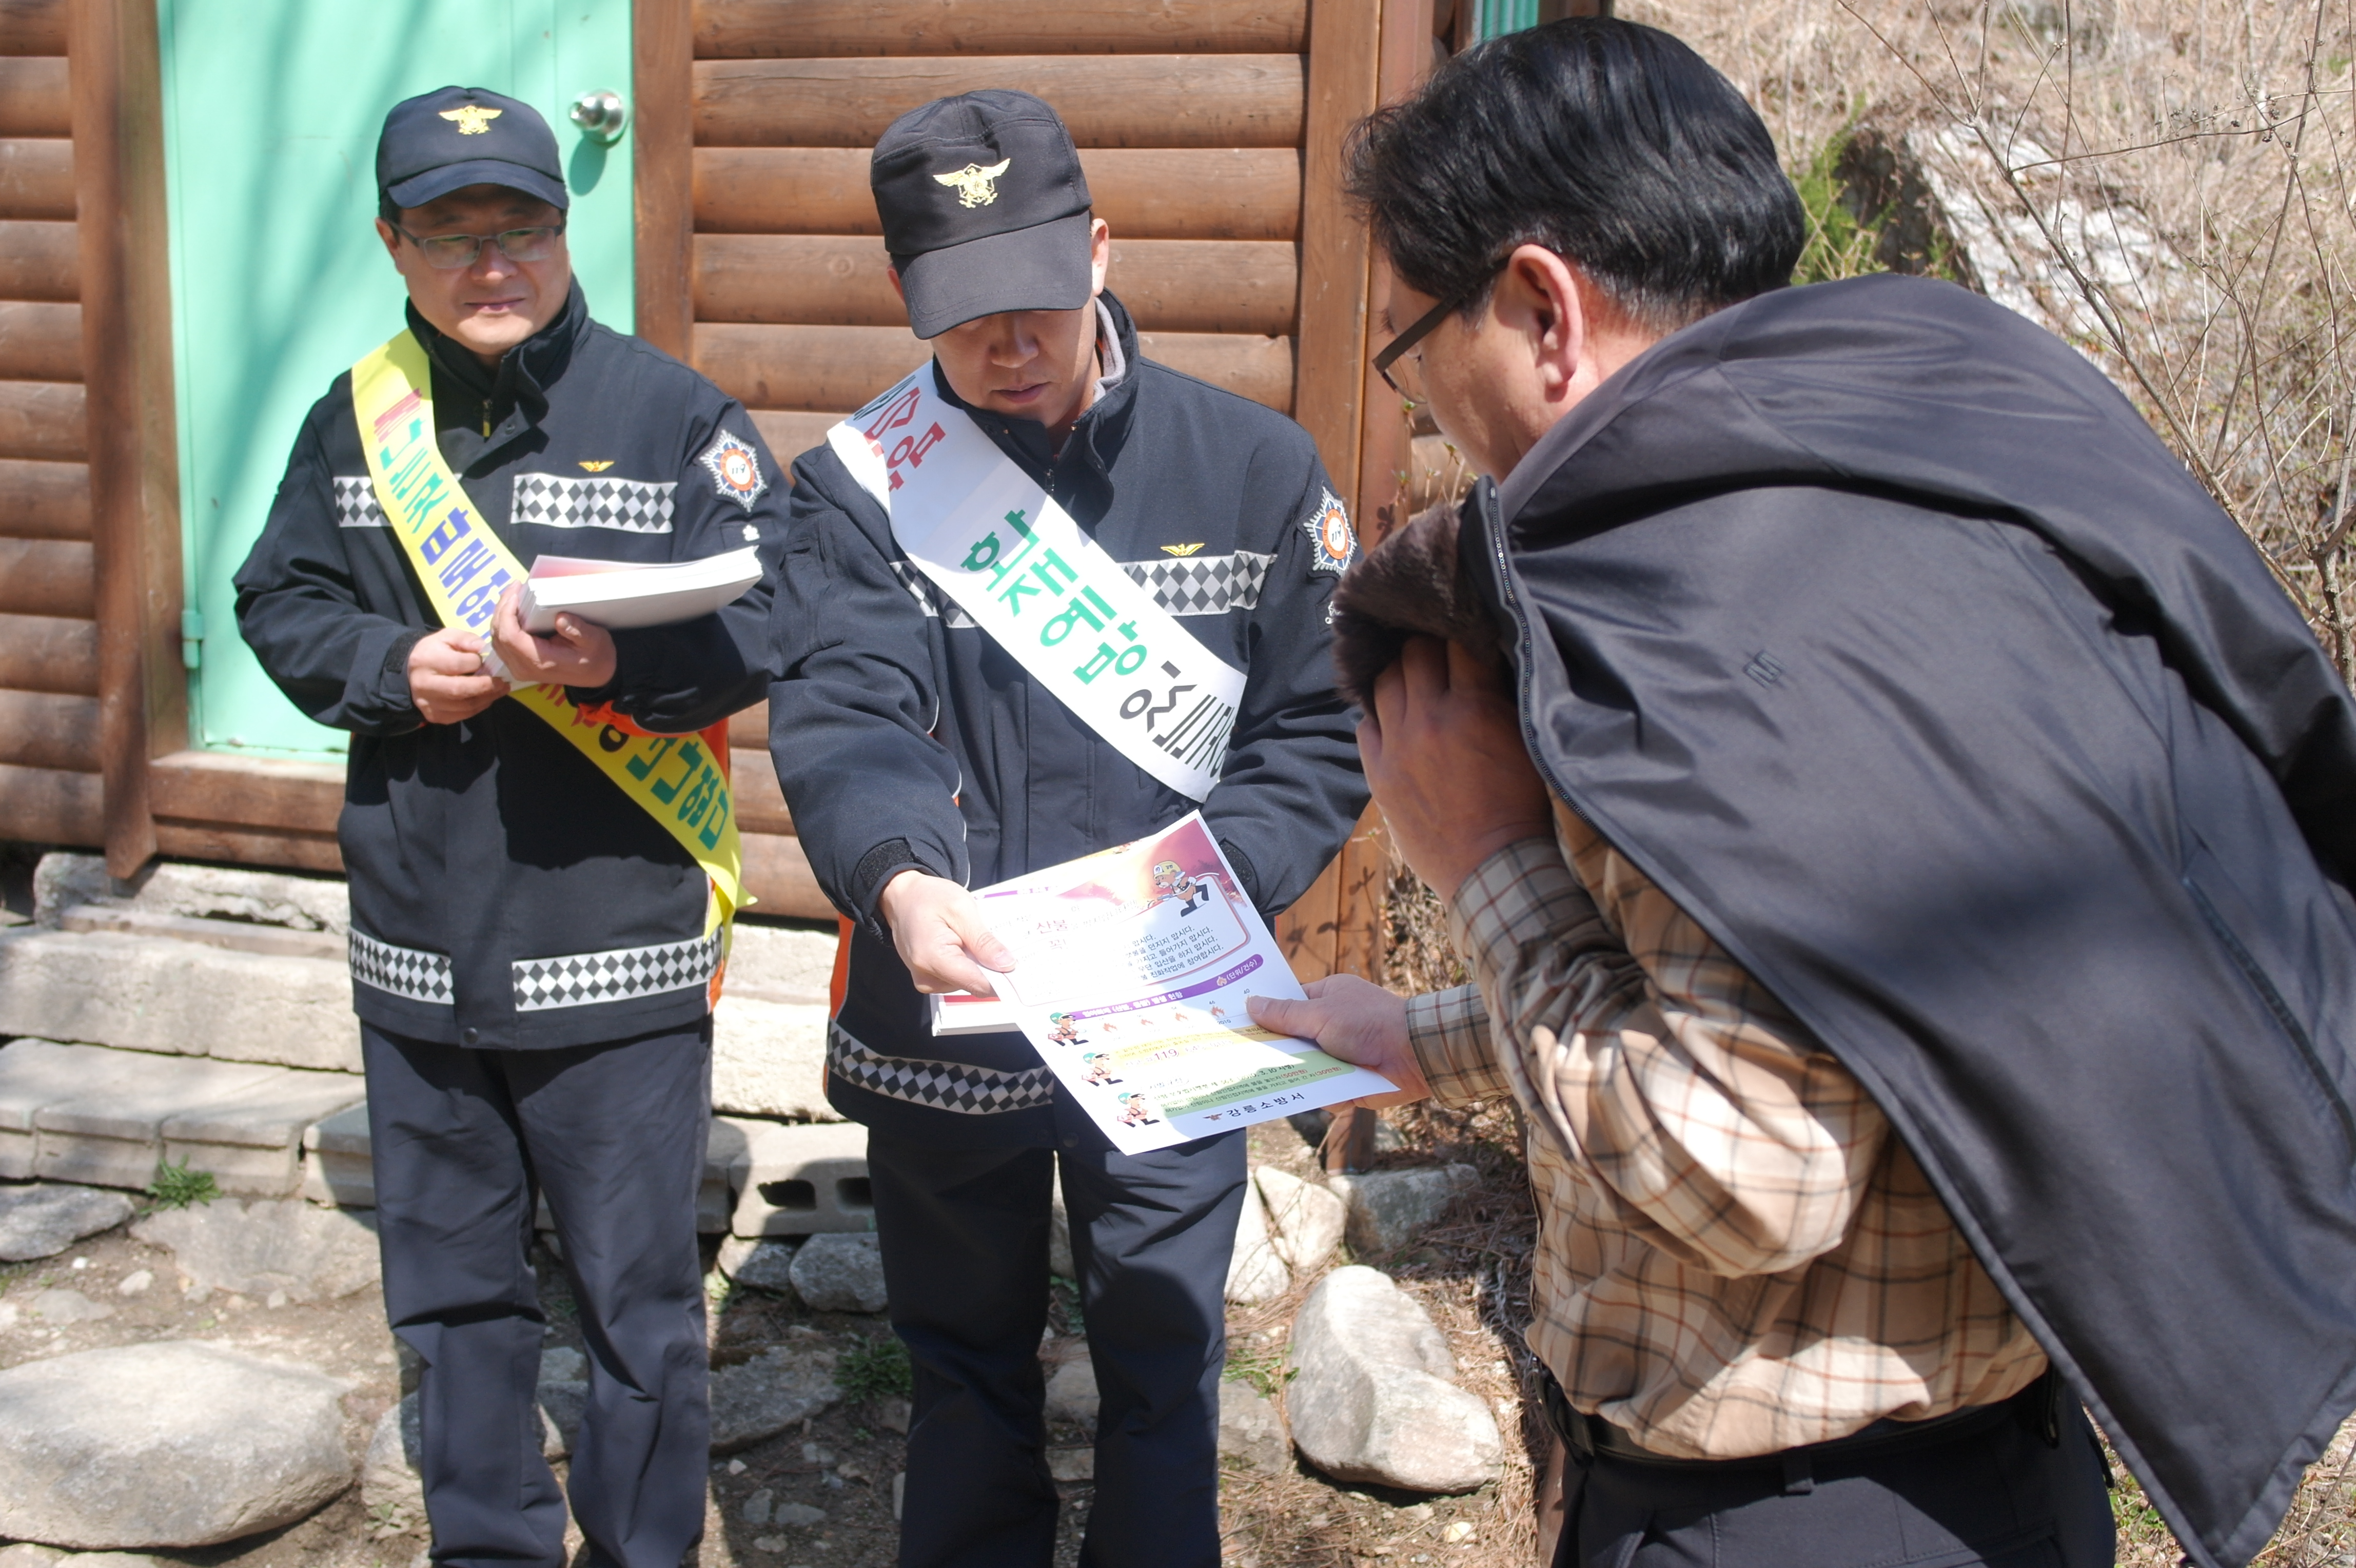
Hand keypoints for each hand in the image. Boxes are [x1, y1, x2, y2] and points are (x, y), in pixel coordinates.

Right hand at [407, 625, 508, 723]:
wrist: (415, 671)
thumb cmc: (436, 651)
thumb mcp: (449, 637)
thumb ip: (467, 640)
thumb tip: (483, 649)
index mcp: (426, 660)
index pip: (457, 664)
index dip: (477, 663)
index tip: (488, 661)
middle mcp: (423, 684)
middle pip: (459, 689)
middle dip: (486, 687)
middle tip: (503, 683)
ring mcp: (427, 703)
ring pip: (463, 706)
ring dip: (486, 699)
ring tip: (500, 690)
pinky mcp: (434, 715)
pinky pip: (461, 715)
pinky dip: (478, 708)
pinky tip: (486, 698)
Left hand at [491, 583, 617, 688]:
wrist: (597, 675)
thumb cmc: (596, 657)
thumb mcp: (594, 640)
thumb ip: (577, 630)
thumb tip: (560, 618)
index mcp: (539, 661)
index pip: (510, 636)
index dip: (507, 613)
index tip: (516, 593)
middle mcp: (524, 667)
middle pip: (498, 635)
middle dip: (502, 608)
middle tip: (514, 588)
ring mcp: (519, 667)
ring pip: (496, 638)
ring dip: (501, 614)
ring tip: (513, 595)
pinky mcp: (519, 663)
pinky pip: (502, 642)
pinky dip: (504, 623)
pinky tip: (513, 609)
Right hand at [877, 869, 1017, 995]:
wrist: (902, 897)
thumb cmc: (929, 898)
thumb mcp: (962, 909)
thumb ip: (983, 940)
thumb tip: (1007, 965)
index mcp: (933, 958)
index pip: (977, 983)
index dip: (1002, 978)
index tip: (1020, 967)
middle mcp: (926, 977)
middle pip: (973, 984)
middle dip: (990, 968)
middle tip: (995, 942)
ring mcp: (926, 981)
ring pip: (967, 983)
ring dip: (978, 965)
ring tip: (974, 939)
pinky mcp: (928, 980)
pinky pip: (957, 979)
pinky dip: (968, 965)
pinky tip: (965, 946)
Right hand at [1248, 974, 1428, 1108]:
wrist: (1414, 1055)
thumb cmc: (1369, 1023)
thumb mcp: (1320, 1014)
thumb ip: (1284, 1014)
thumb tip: (1251, 1004)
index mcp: (1326, 998)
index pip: (1286, 1005)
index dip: (1264, 1016)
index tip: (1238, 1026)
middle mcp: (1330, 1025)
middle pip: (1292, 1040)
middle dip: (1277, 1051)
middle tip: (1242, 1060)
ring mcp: (1339, 1054)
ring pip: (1304, 1068)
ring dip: (1298, 1074)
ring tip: (1268, 1081)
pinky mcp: (1347, 1080)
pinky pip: (1322, 1089)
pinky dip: (1321, 1092)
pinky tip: (1313, 1093)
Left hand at [1361, 636, 1553, 901]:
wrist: (1492, 867)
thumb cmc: (1520, 806)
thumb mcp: (1524, 741)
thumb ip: (1501, 697)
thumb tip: (1486, 658)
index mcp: (1473, 705)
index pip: (1459, 640)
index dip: (1462, 629)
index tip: (1465, 628)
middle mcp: (1429, 717)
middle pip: (1414, 652)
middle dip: (1428, 645)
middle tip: (1437, 651)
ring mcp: (1398, 744)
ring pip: (1384, 681)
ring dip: (1399, 675)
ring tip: (1412, 680)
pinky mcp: (1378, 772)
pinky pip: (1366, 723)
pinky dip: (1379, 714)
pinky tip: (1394, 718)